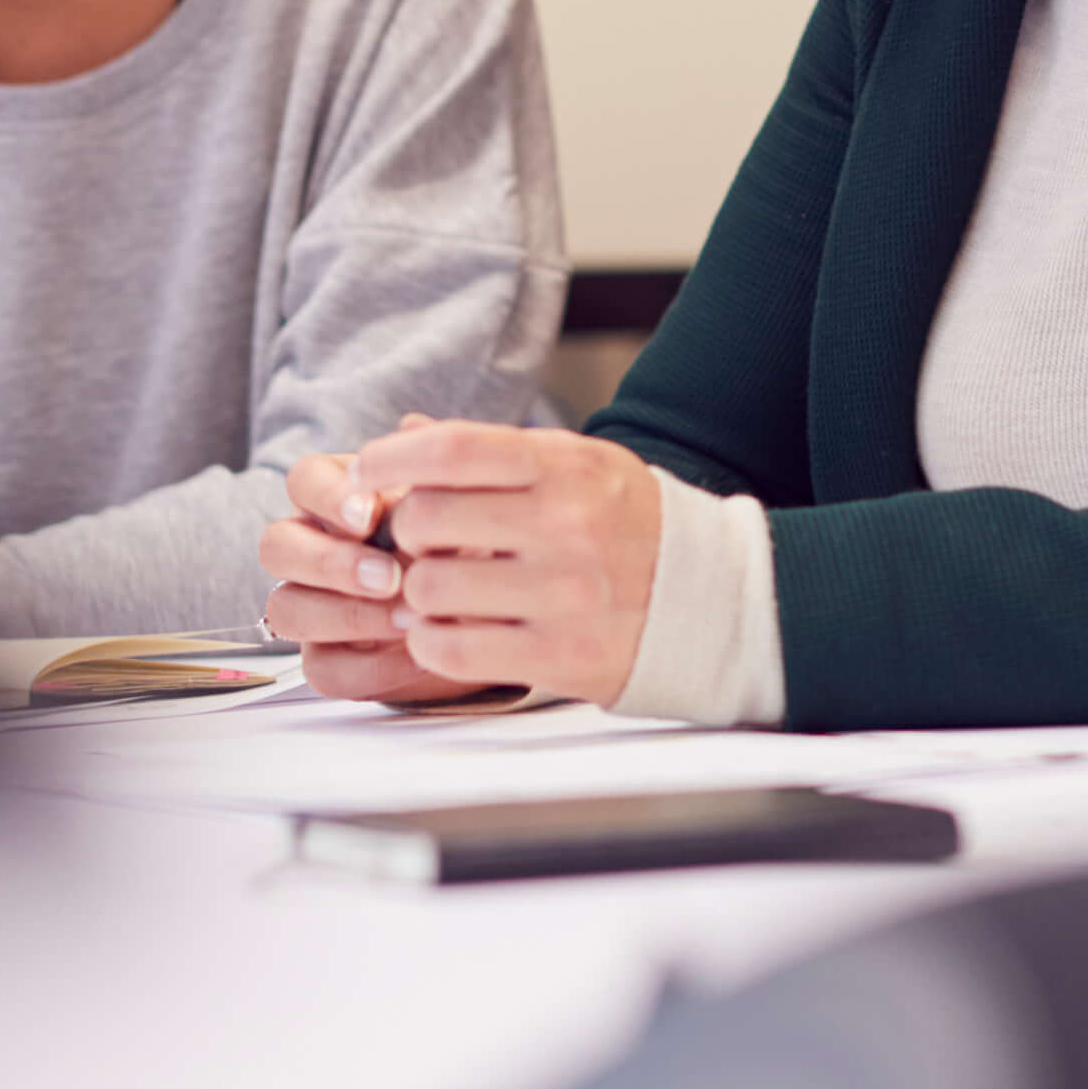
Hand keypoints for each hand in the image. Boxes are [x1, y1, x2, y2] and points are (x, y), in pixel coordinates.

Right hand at [260, 413, 486, 704]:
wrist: (498, 612)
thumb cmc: (469, 543)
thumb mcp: (465, 504)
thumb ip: (439, 468)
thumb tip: (413, 424)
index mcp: (337, 498)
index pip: (303, 481)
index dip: (328, 497)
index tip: (371, 514)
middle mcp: (313, 548)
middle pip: (276, 546)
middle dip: (328, 562)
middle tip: (387, 576)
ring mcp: (314, 605)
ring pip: (284, 608)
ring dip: (344, 615)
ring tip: (408, 618)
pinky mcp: (329, 660)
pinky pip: (321, 668)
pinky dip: (368, 666)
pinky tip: (415, 653)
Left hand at [266, 419, 660, 707]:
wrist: (719, 600)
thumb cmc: (633, 526)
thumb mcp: (580, 465)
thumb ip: (494, 451)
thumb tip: (408, 431)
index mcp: (566, 468)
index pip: (452, 450)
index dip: (391, 459)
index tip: (368, 470)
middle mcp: (565, 525)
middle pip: (426, 520)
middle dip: (407, 533)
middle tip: (421, 545)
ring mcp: (563, 595)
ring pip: (428, 590)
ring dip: (415, 595)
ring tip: (439, 593)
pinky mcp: (559, 657)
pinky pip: (450, 650)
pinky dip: (432, 642)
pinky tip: (451, 631)